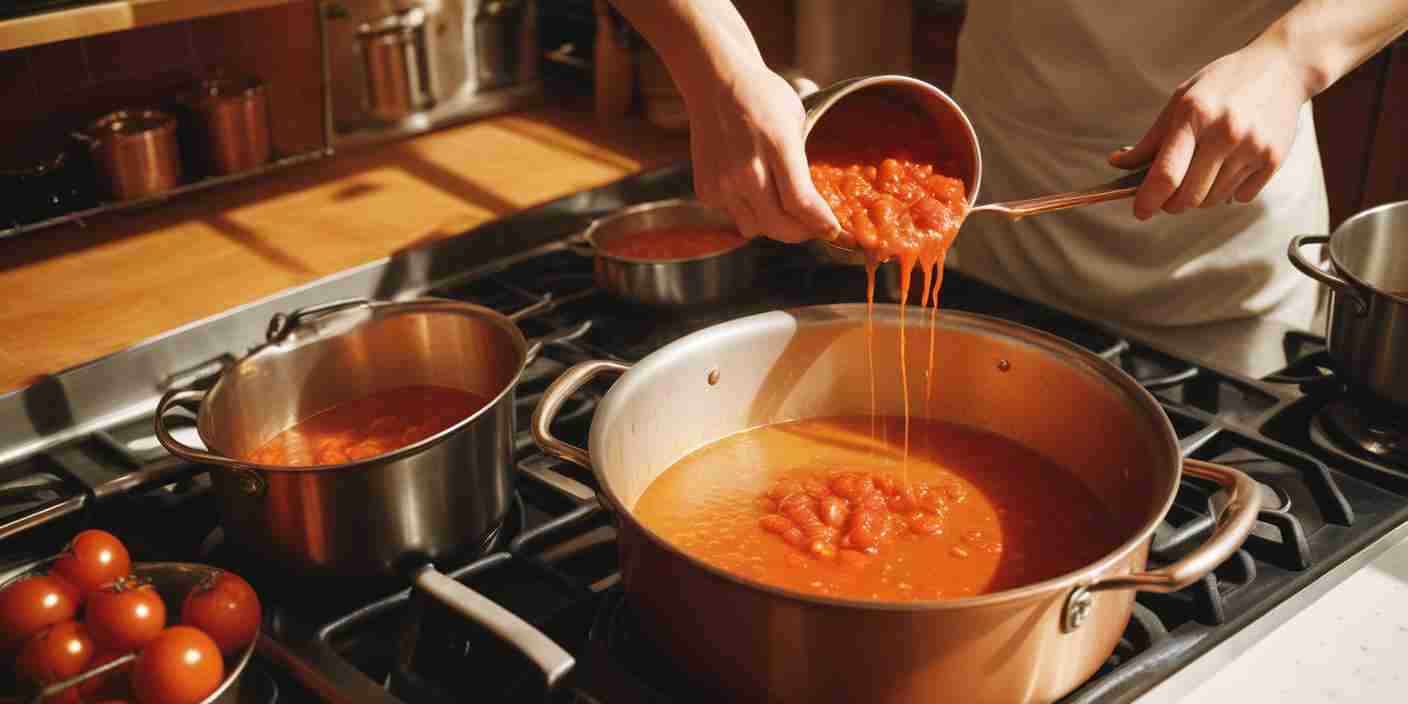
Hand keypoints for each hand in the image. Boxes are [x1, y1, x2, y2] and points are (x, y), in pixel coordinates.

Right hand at [685, 67, 841, 241]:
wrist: (716, 83)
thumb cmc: (764, 99)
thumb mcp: (796, 121)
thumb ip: (803, 163)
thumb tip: (816, 206)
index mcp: (777, 146)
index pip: (801, 202)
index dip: (821, 223)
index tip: (833, 231)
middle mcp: (746, 169)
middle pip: (779, 225)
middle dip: (801, 233)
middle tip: (813, 228)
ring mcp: (722, 182)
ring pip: (755, 228)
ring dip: (773, 225)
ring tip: (781, 207)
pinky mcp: (706, 190)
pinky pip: (734, 216)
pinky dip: (748, 211)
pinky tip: (750, 188)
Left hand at [1110, 40, 1311, 219]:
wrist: (1282, 67)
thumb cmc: (1225, 82)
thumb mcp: (1182, 99)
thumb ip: (1151, 138)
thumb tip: (1119, 163)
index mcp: (1195, 115)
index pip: (1166, 174)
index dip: (1148, 200)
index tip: (1140, 211)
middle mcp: (1225, 133)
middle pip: (1188, 196)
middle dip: (1171, 204)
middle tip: (1167, 196)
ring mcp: (1252, 147)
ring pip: (1213, 200)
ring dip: (1199, 198)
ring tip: (1200, 173)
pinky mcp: (1273, 159)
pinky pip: (1240, 197)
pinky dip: (1228, 192)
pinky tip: (1228, 168)